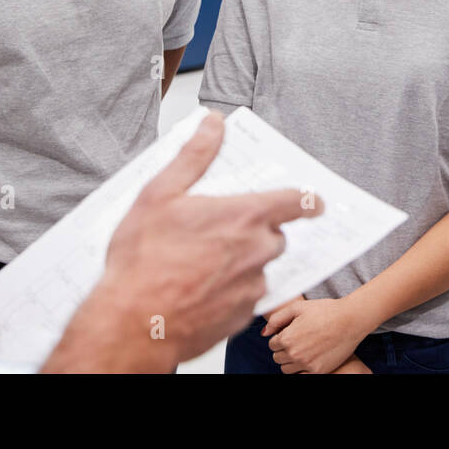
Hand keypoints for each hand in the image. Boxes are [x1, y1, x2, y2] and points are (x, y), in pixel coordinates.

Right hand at [44, 112, 323, 371]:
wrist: (133, 324)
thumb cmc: (143, 261)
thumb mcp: (160, 193)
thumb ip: (194, 156)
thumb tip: (212, 124)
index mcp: (244, 217)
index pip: (296, 202)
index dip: (308, 200)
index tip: (314, 202)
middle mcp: (256, 252)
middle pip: (274, 236)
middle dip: (255, 232)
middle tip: (219, 232)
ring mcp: (251, 287)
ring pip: (258, 268)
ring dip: (240, 263)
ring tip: (199, 263)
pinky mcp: (241, 317)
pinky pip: (244, 296)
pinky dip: (228, 291)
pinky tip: (197, 288)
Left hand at [264, 297, 370, 373]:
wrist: (350, 320)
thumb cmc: (325, 310)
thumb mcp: (298, 307)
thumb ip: (277, 319)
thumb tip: (264, 333)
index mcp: (287, 338)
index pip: (272, 344)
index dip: (280, 337)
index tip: (290, 331)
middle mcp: (295, 354)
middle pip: (277, 357)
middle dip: (283, 349)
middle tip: (297, 339)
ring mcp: (306, 364)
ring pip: (286, 369)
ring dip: (290, 360)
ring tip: (303, 348)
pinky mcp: (318, 371)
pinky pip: (300, 376)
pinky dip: (301, 369)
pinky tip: (309, 357)